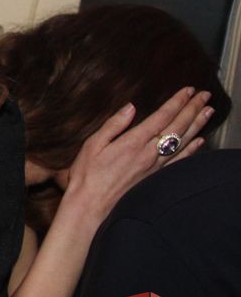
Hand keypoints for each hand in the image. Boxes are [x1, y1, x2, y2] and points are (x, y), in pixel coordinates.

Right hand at [63, 87, 213, 221]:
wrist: (92, 205)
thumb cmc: (88, 175)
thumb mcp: (93, 144)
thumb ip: (113, 124)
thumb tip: (130, 107)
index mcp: (133, 142)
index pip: (161, 117)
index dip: (177, 102)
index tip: (188, 90)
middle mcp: (149, 154)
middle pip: (177, 127)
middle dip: (192, 109)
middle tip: (204, 95)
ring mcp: (155, 166)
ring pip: (183, 142)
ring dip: (197, 125)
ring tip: (208, 111)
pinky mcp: (156, 177)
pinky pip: (180, 161)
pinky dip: (192, 149)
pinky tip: (200, 141)